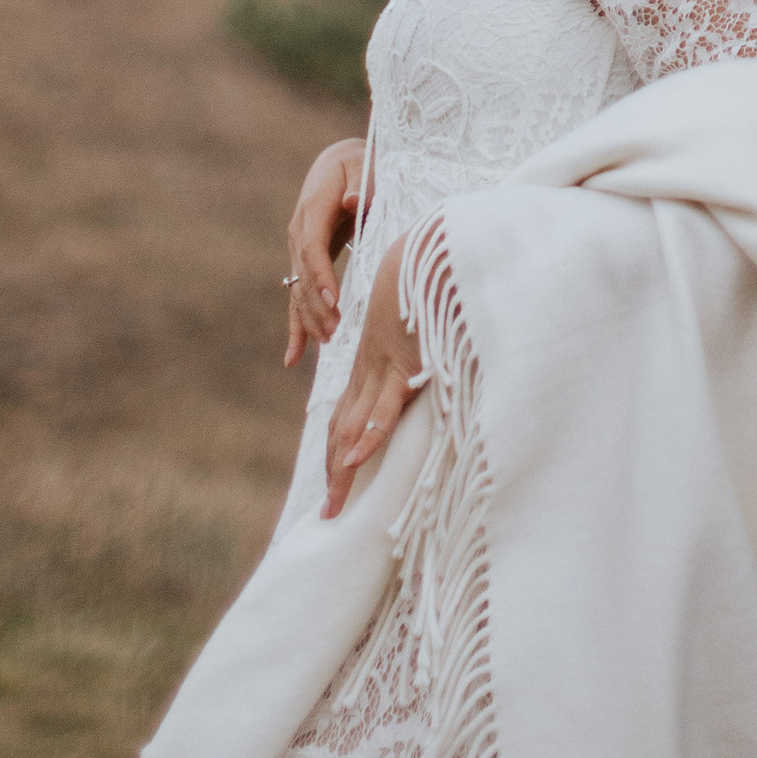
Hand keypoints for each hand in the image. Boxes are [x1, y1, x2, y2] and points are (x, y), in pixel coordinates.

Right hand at [282, 135, 367, 366]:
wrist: (339, 163)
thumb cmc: (359, 164)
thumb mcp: (363, 166)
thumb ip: (361, 184)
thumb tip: (352, 202)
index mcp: (313, 207)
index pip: (312, 248)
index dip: (320, 277)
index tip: (333, 302)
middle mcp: (299, 230)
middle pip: (303, 276)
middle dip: (317, 308)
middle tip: (335, 334)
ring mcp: (297, 248)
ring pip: (297, 290)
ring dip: (309, 320)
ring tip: (325, 344)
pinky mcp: (303, 262)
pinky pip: (296, 297)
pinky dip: (295, 326)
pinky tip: (293, 357)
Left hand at [321, 230, 424, 517]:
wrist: (428, 243)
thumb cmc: (428, 278)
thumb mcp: (418, 320)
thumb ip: (417, 345)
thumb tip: (429, 365)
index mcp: (372, 361)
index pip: (346, 413)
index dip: (338, 448)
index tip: (334, 480)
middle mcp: (370, 369)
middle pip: (342, 429)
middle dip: (334, 473)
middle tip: (328, 514)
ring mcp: (384, 367)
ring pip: (355, 426)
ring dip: (342, 469)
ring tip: (333, 506)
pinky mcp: (403, 360)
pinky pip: (384, 405)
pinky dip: (369, 434)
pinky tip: (356, 460)